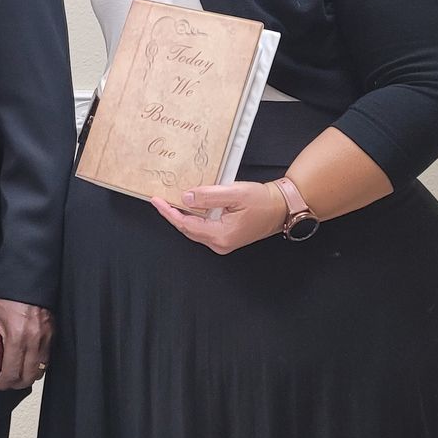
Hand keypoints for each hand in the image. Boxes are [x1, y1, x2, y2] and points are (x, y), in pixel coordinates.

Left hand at [0, 295, 52, 390]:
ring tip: (17, 374)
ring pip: (42, 368)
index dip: (3, 384)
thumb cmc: (7, 290)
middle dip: (16, 384)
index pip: (12, 372)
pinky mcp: (53, 331)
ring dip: (29, 375)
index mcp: (17, 336)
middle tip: (5, 382)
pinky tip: (29, 362)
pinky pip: (48, 356)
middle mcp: (34, 339)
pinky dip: (39, 364)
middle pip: (29, 376)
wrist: (27, 274)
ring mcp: (46, 336)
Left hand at [150, 180, 284, 254]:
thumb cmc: (261, 200)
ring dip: (182, 216)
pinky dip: (194, 218)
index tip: (156, 200)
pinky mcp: (226, 238)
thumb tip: (185, 198)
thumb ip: (208, 197)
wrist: (281, 208)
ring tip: (169, 201)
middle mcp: (220, 243)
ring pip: (195, 230)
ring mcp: (223, 243)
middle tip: (159, 199)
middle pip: (187, 229)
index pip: (185, 224)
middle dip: (173, 214)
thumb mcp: (234, 193)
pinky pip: (203, 228)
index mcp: (220, 235)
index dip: (169, 212)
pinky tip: (189, 207)